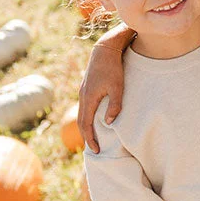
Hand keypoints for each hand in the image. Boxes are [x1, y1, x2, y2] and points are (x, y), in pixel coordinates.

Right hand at [78, 27, 132, 151]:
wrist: (105, 50)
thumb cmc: (113, 69)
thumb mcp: (118, 88)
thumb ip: (114, 105)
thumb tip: (109, 123)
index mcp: (88, 99)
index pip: (86, 124)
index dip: (90, 138)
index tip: (96, 150)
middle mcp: (83, 97)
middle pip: (81, 122)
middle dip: (87, 137)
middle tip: (94, 149)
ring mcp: (84, 92)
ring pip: (82, 115)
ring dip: (86, 128)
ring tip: (93, 139)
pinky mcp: (87, 88)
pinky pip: (85, 108)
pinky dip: (87, 118)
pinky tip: (94, 121)